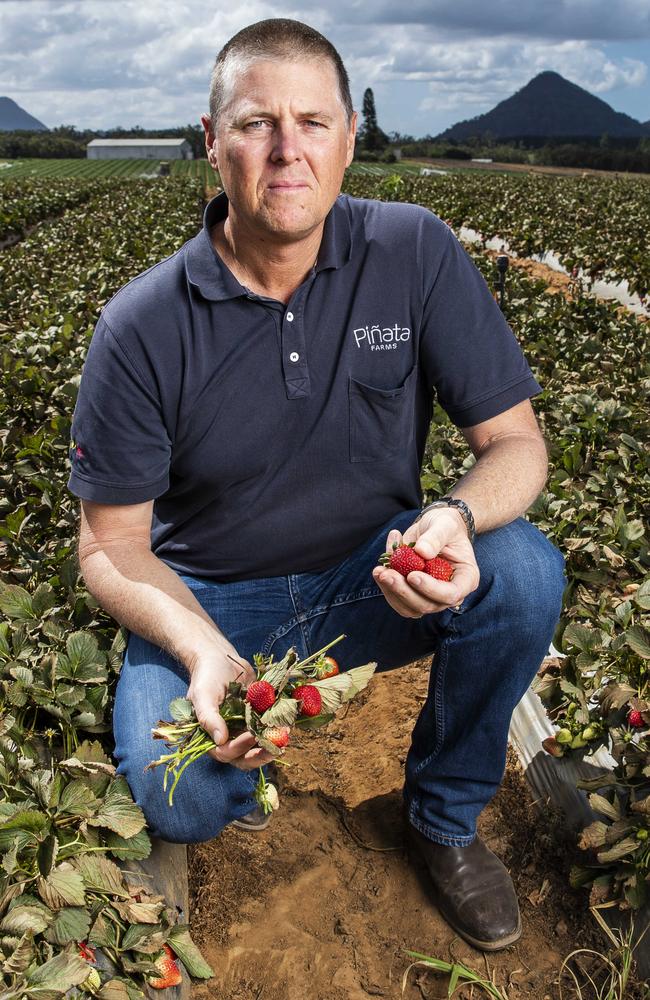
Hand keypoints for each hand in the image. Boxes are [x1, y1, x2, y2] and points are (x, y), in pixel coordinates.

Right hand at [186, 646, 275, 770]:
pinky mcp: (257, 720)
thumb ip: (208, 717)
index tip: (252, 735)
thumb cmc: (207, 676)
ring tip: (284, 733)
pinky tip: (288, 722)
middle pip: (245, 757)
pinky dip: (278, 729)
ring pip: (259, 747)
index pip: (225, 752)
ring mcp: (244, 730)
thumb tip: (220, 740)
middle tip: (276, 747)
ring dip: (273, 743)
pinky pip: (268, 730)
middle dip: (261, 754)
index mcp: (211, 736)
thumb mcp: (203, 694)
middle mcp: (228, 737)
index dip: (239, 747)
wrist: (220, 659)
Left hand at [371, 506, 479, 617]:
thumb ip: (435, 537)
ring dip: (391, 592)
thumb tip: (422, 552)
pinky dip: (386, 586)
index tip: (412, 575)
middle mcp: (449, 593)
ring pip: (409, 608)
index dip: (430, 589)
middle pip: (427, 605)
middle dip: (404, 591)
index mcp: (466, 579)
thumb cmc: (445, 525)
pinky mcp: (413, 594)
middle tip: (386, 573)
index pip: (451, 594)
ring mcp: (430, 597)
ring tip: (379, 570)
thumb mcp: (444, 524)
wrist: (434, 527)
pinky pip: (397, 599)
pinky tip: (380, 566)